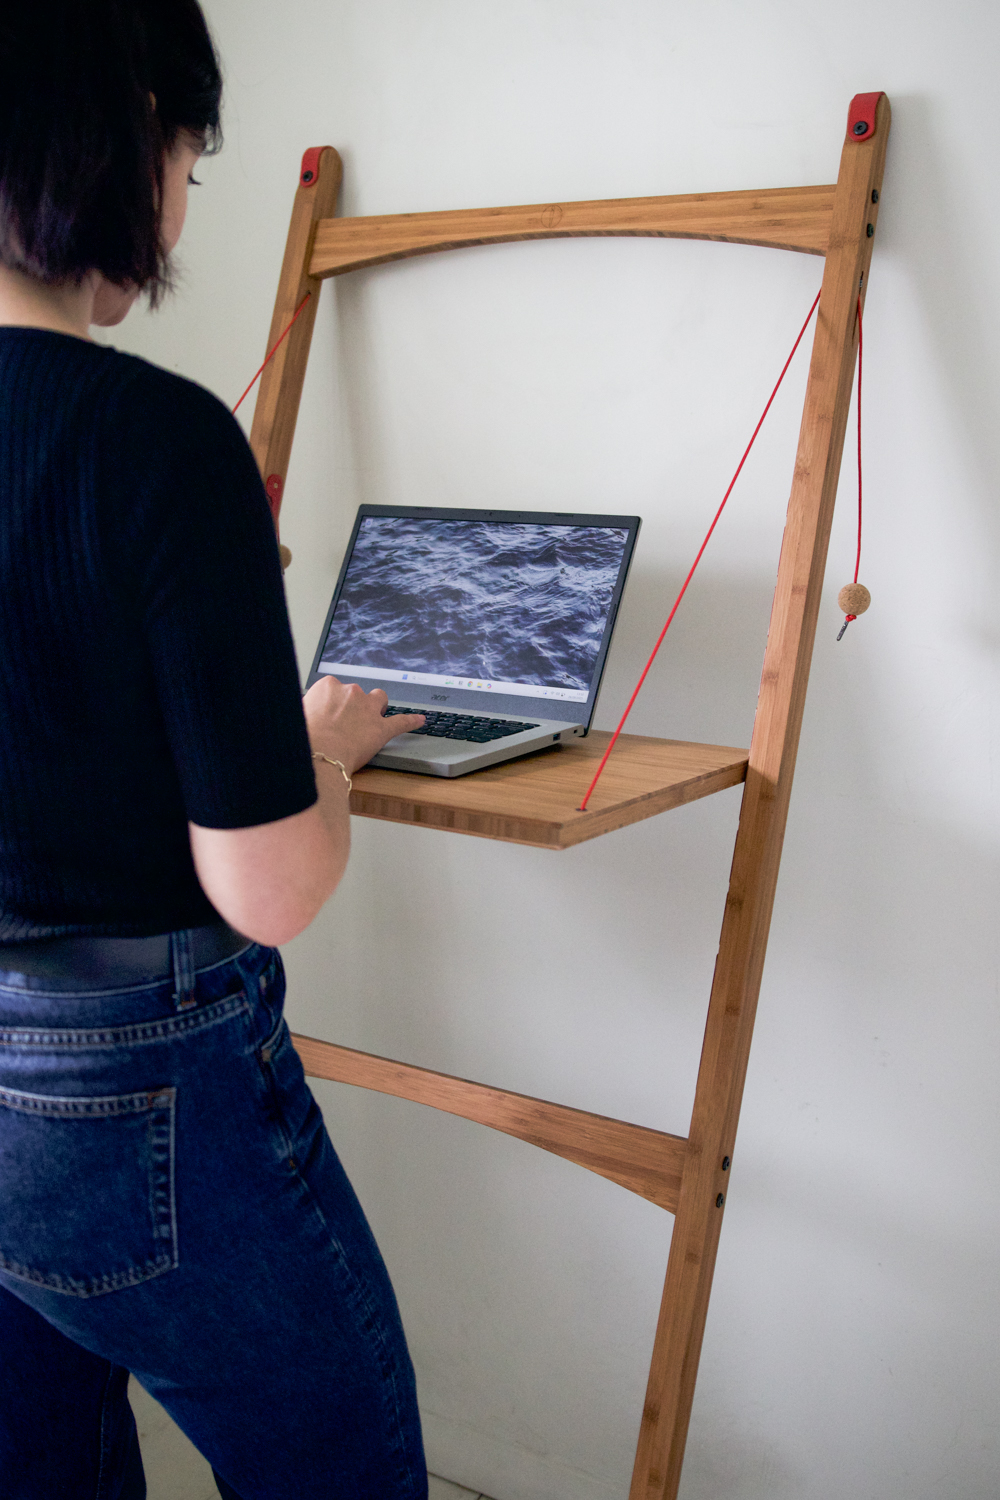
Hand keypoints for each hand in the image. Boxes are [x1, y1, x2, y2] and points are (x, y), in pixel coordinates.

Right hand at [303, 676, 424, 773]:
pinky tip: (420, 720)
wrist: (318, 754)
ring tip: (371, 719)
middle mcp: (350, 692)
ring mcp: (368, 709)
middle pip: (356, 693)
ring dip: (377, 707)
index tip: (328, 715)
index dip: (332, 704)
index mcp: (327, 686)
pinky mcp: (381, 728)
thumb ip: (305, 711)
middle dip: (352, 706)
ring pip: (379, 699)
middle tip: (342, 725)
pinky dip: (411, 721)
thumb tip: (307, 715)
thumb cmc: (304, 738)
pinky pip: (401, 722)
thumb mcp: (296, 716)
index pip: (333, 689)